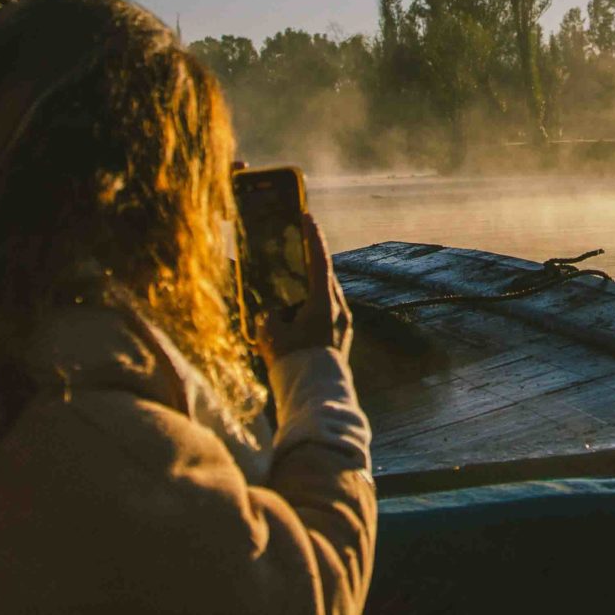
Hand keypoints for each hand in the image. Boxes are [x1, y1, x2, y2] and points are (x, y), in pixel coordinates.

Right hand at [267, 215, 352, 360]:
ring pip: (327, 296)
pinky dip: (314, 307)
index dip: (312, 237)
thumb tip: (273, 314)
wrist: (316, 396)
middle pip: (325, 277)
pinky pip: (328, 313)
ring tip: (294, 286)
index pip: (318, 261)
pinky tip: (300, 315)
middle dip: (311, 262)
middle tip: (298, 248)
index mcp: (323, 303)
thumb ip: (270, 318)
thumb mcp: (271, 336)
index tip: (308, 217)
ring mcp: (344, 324)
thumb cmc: (293, 364)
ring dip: (311, 289)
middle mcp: (339, 309)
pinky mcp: (342, 338)